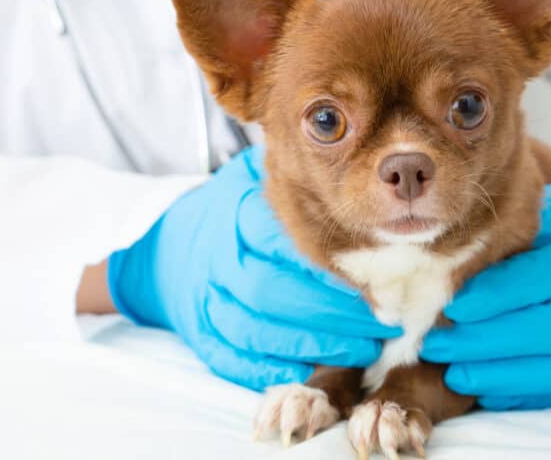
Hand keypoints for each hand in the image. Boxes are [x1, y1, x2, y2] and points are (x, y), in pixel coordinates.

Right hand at [107, 147, 398, 390]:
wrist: (165, 246)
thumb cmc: (230, 212)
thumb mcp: (257, 180)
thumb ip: (297, 181)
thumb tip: (368, 179)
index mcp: (237, 214)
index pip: (286, 244)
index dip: (336, 269)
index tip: (384, 281)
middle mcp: (217, 258)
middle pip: (273, 292)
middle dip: (335, 314)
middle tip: (385, 322)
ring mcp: (204, 299)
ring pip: (257, 330)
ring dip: (315, 346)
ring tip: (365, 348)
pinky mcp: (200, 334)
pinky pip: (235, 359)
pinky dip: (276, 369)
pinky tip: (317, 370)